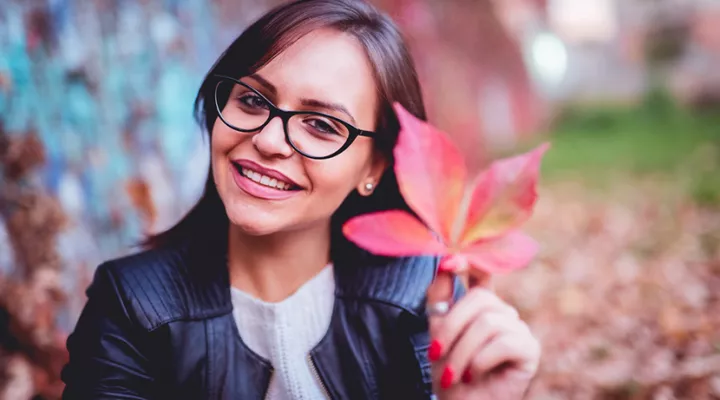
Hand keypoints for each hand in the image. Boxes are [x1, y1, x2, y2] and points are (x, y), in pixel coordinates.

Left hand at [426, 271, 539, 398]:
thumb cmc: (450, 372)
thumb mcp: (437, 330)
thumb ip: (440, 296)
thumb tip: (444, 261)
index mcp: (482, 306)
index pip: (482, 272)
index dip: (469, 262)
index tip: (449, 262)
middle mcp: (503, 313)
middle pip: (479, 299)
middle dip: (451, 327)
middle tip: (435, 353)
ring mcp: (519, 329)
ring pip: (488, 323)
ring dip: (462, 352)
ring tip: (451, 374)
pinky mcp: (529, 349)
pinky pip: (503, 342)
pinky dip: (480, 361)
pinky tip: (473, 375)